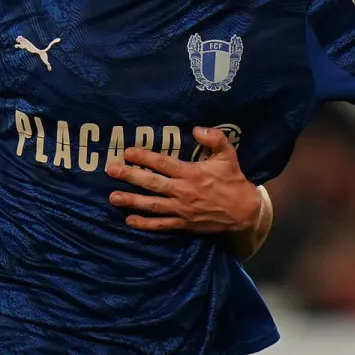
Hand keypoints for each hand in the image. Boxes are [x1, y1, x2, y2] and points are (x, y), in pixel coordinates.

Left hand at [107, 127, 263, 234]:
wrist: (243, 212)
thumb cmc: (233, 181)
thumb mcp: (228, 155)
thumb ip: (214, 139)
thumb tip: (197, 129)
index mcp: (191, 173)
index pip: (163, 163)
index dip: (145, 157)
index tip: (128, 151)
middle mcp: (182, 191)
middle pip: (151, 183)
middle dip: (130, 176)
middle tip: (111, 170)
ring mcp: (181, 209)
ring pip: (152, 205)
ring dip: (131, 201)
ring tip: (113, 197)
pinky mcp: (183, 224)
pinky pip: (161, 225)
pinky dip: (145, 224)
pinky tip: (130, 221)